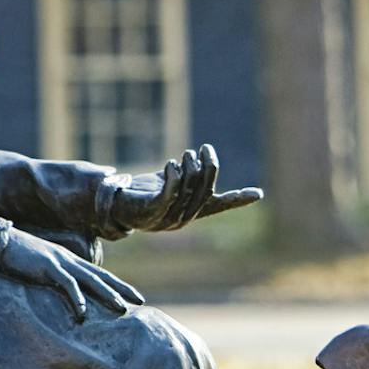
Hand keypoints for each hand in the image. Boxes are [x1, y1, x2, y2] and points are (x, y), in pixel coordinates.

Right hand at [0, 228, 144, 323]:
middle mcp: (70, 260)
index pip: (99, 273)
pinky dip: (76, 299)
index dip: (117, 284)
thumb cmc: (18, 255)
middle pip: (102, 276)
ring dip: (107, 294)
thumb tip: (62, 288)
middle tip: (140, 300)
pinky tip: (83, 313)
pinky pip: (67, 285)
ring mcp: (60, 262)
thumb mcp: (41, 266)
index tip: (132, 295)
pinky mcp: (48, 267)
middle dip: (122, 288)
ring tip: (121, 308)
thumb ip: (54, 274)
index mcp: (70, 260)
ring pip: (90, 280)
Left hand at [109, 144, 262, 233]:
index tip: (258, 194)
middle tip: (204, 149)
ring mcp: (166, 219)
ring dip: (189, 168)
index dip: (238, 199)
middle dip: (208, 167)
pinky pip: (169, 194)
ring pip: (188, 190)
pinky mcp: (151, 212)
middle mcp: (182, 219)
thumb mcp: (169, 183)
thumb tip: (201, 165)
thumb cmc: (141, 194)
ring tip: (186, 155)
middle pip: (205, 191)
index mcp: (190, 212)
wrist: (110, 206)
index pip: (219, 205)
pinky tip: (172, 164)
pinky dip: (174, 177)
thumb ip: (187, 178)